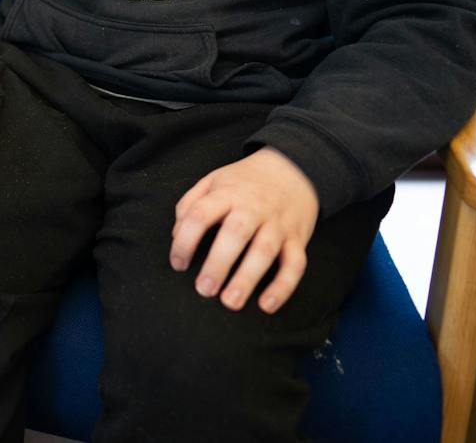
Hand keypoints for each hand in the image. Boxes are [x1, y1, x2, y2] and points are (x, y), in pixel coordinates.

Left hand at [169, 146, 318, 313]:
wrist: (293, 170)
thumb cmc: (245, 182)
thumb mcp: (213, 180)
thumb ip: (190, 203)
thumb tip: (177, 235)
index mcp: (227, 192)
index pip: (201, 214)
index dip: (185, 240)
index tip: (178, 264)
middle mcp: (254, 207)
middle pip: (235, 234)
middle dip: (218, 263)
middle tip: (203, 289)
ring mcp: (278, 223)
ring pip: (265, 251)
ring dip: (247, 279)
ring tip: (230, 302)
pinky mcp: (298, 239)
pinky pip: (295, 264)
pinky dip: (283, 286)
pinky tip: (266, 305)